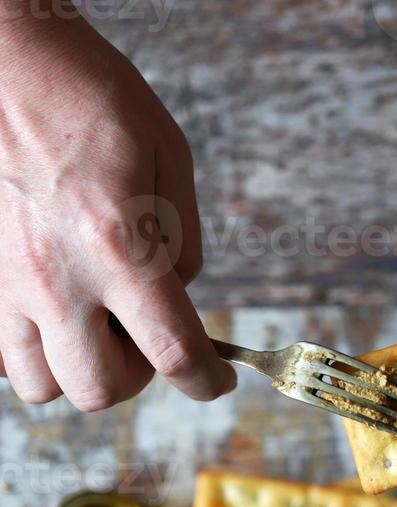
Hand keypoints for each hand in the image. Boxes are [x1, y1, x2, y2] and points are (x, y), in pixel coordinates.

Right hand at [0, 9, 235, 409]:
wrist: (10, 66)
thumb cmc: (92, 100)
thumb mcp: (169, 160)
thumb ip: (183, 243)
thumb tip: (180, 296)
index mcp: (118, 247)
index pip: (173, 351)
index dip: (205, 381)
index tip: (215, 382)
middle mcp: (59, 280)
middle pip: (100, 389)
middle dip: (136, 376)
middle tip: (145, 338)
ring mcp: (11, 285)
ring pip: (45, 385)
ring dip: (80, 370)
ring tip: (96, 329)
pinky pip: (6, 358)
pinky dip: (36, 353)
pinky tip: (55, 318)